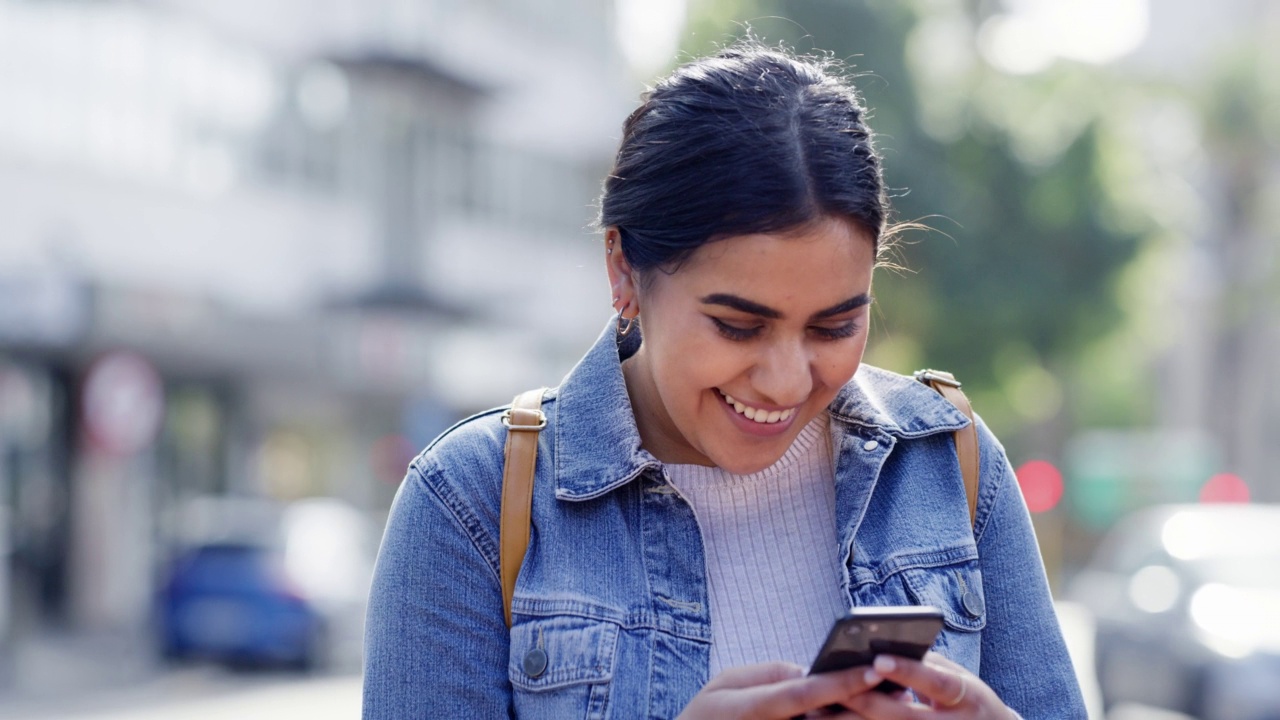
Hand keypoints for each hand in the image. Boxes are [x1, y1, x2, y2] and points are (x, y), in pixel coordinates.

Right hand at [677, 661, 889, 718]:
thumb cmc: (709, 712)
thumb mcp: (728, 682)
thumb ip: (772, 675)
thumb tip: (811, 672)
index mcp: (757, 709)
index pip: (807, 694)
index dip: (842, 681)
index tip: (875, 668)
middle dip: (867, 704)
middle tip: (905, 689)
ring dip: (866, 718)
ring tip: (898, 700)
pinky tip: (868, 711)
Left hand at [843, 652, 1012, 718]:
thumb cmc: (969, 699)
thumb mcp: (960, 678)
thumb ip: (927, 663)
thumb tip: (884, 646)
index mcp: (967, 697)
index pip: (935, 682)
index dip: (907, 671)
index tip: (877, 658)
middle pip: (903, 716)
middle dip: (865, 700)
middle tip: (831, 684)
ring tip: (824, 707)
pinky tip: (839, 719)